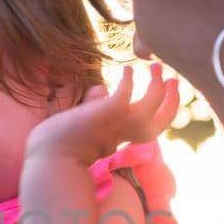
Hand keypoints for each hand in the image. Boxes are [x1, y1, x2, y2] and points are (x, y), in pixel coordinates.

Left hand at [25, 62, 179, 167]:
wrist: (48, 157)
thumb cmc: (59, 144)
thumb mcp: (83, 122)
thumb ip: (95, 107)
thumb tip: (100, 88)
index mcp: (120, 138)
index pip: (151, 128)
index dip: (161, 111)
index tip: (163, 94)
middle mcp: (124, 134)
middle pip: (161, 122)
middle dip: (172, 101)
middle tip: (175, 80)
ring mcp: (117, 124)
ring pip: (151, 106)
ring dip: (157, 85)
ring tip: (155, 66)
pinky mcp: (107, 113)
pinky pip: (126, 94)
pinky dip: (129, 80)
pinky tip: (126, 69)